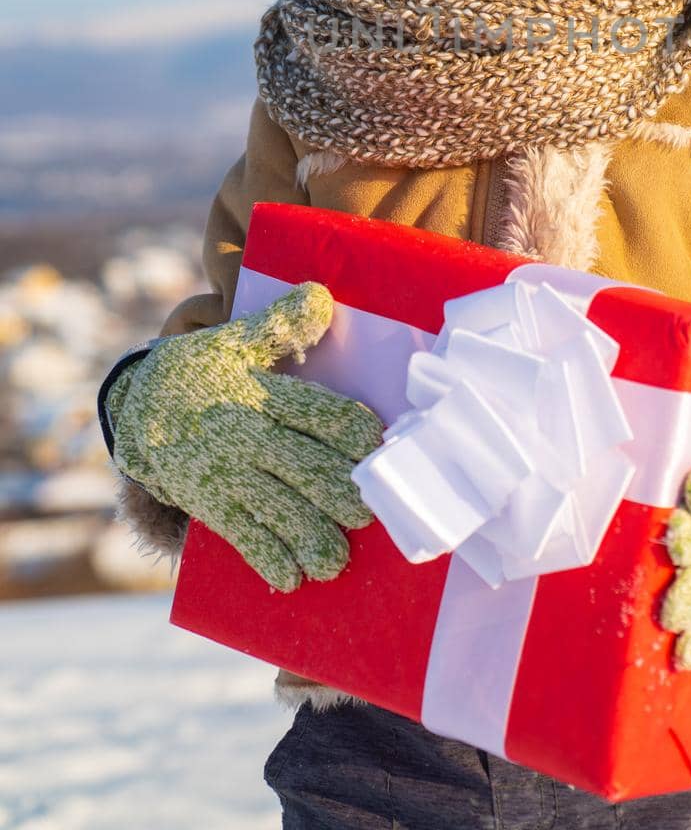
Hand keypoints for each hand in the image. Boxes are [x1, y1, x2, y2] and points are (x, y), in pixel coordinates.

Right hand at [107, 282, 383, 590]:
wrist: (132, 407)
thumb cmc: (199, 371)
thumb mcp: (235, 340)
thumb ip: (280, 324)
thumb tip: (322, 295)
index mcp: (258, 394)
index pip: (312, 410)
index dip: (346, 426)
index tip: (375, 442)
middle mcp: (245, 436)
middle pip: (300, 465)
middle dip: (335, 491)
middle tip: (367, 512)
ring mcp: (226, 473)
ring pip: (275, 507)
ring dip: (307, 535)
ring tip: (335, 560)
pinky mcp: (209, 502)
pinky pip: (241, 533)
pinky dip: (266, 556)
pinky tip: (292, 577)